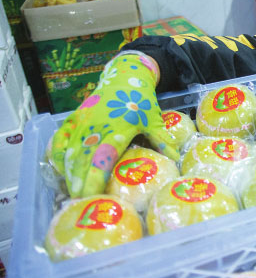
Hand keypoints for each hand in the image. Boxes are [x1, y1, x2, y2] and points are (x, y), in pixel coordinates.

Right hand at [48, 53, 179, 196]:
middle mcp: (96, 128)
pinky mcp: (73, 118)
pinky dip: (57, 154)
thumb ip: (161, 141)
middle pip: (83, 161)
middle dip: (80, 183)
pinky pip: (59, 138)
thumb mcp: (154, 120)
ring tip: (72, 191)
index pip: (102, 160)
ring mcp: (82, 123)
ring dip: (69, 173)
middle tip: (80, 201)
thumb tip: (175, 160)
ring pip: (70, 152)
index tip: (93, 195)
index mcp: (117, 131)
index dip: (95, 178)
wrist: (124, 76)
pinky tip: (60, 169)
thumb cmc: (140, 100)